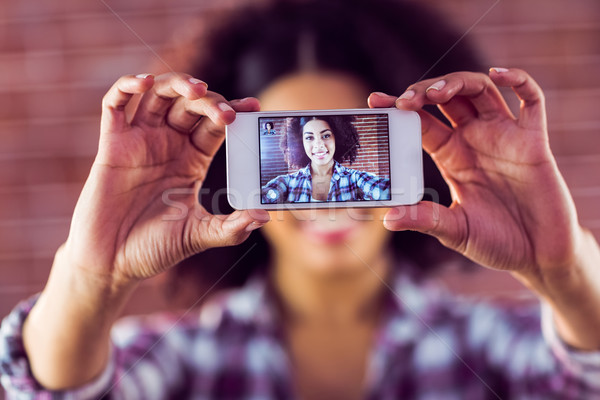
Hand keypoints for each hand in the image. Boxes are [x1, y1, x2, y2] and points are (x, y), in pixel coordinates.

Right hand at [64, 73, 268, 285]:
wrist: (111, 263)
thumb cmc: (154, 247)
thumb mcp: (198, 235)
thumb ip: (232, 228)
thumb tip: (265, 216)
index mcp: (191, 160)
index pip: (215, 125)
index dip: (233, 111)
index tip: (253, 105)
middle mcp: (167, 144)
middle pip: (190, 106)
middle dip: (210, 101)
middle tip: (225, 113)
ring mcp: (139, 141)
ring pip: (157, 96)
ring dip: (176, 85)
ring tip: (196, 90)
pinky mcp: (111, 144)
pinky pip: (115, 105)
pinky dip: (127, 87)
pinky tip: (145, 82)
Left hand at [369, 69, 582, 276]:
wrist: (538, 255)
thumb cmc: (495, 242)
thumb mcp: (454, 231)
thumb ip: (425, 219)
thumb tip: (388, 219)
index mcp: (451, 155)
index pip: (421, 121)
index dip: (400, 108)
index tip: (376, 100)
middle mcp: (474, 139)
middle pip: (448, 98)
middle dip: (425, 91)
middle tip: (405, 100)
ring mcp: (504, 136)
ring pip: (481, 91)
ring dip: (458, 83)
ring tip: (436, 93)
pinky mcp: (534, 141)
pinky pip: (531, 101)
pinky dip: (518, 80)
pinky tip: (499, 74)